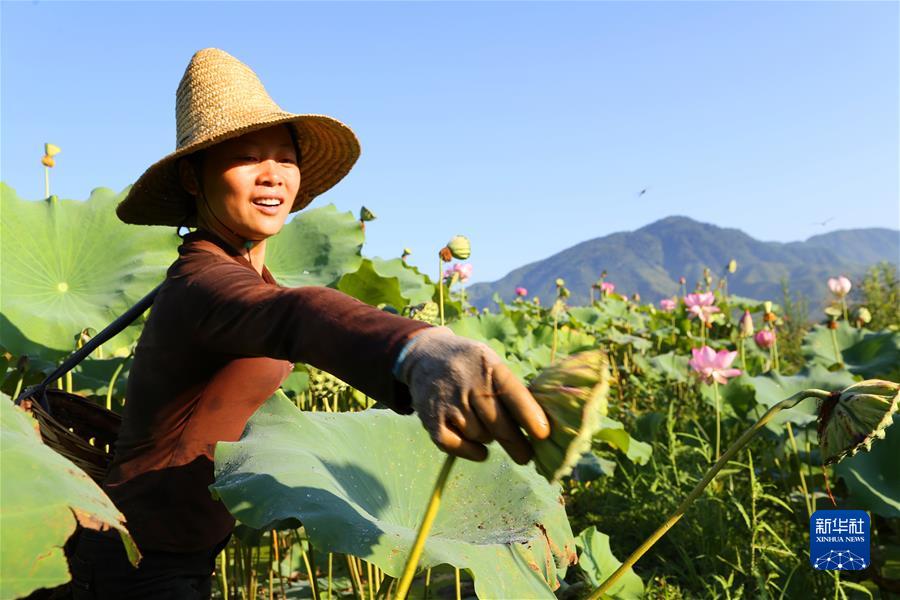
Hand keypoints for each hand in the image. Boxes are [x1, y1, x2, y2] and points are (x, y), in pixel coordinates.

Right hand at [395, 327, 549, 463]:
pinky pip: (457, 446)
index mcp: (489, 366)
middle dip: (517, 445)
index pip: (514, 395)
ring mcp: (448, 402)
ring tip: (486, 426)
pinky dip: (472, 452)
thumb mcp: (491, 363)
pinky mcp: (431, 419)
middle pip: (499, 424)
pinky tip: (479, 449)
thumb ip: (510, 388)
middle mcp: (468, 384)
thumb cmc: (470, 365)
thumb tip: (536, 424)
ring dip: (489, 438)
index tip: (543, 435)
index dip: (530, 417)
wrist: (425, 356)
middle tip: (526, 456)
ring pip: (481, 436)